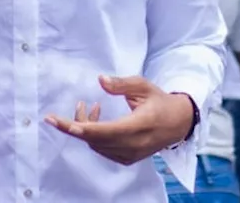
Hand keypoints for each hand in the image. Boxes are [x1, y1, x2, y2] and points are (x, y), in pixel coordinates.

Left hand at [44, 75, 193, 165]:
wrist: (177, 123)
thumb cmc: (159, 101)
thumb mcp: (143, 86)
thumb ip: (121, 84)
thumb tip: (100, 80)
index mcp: (139, 126)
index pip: (104, 131)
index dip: (81, 128)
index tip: (62, 123)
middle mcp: (133, 145)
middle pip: (95, 139)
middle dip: (75, 124)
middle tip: (62, 112)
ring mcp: (130, 155)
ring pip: (97, 145)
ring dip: (86, 128)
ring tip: (88, 107)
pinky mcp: (127, 158)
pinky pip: (103, 149)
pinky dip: (94, 135)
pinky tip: (96, 120)